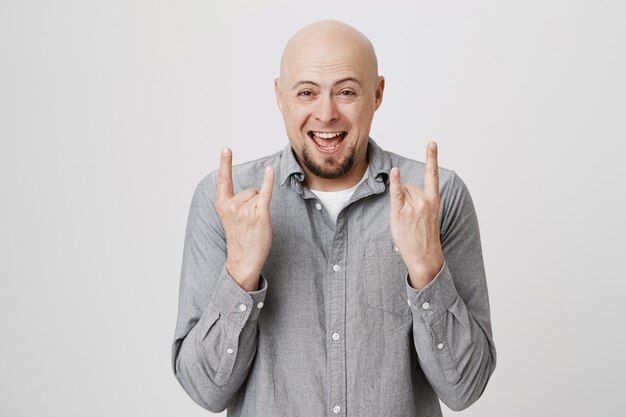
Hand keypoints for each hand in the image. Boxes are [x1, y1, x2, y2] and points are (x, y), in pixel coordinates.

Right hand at [215, 147, 273, 291]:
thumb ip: (234, 202)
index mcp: (221, 205)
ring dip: (259, 207)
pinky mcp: (260, 214)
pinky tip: (270, 170)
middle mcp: (232, 206)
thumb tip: (254, 188)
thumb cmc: (239, 237)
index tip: (226, 148)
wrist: (244, 259)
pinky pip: (265, 193)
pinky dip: (268, 181)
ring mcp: (246, 210)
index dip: (225, 163)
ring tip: (254, 224)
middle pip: (248, 190)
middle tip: (248, 222)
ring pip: (257, 195)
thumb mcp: (229, 218)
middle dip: (251, 202)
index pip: (223, 180)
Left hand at [389, 141, 443, 289]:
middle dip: (408, 196)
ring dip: (401, 201)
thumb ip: (421, 199)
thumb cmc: (424, 235)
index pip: (433, 175)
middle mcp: (425, 201)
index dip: (432, 158)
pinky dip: (395, 182)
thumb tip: (404, 185)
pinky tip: (394, 171)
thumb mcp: (429, 215)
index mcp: (434, 200)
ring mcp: (413, 207)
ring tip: (407, 220)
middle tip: (412, 216)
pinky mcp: (400, 212)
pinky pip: (396, 193)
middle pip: (410, 185)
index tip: (432, 143)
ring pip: (402, 190)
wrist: (424, 256)